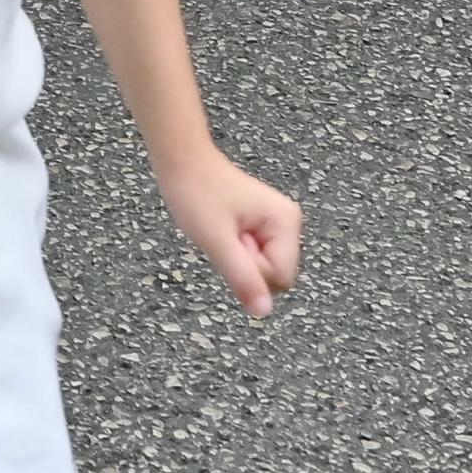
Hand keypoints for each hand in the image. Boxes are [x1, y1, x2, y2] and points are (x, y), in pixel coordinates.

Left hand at [157, 149, 304, 316]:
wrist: (182, 161)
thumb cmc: (196, 192)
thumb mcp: (216, 241)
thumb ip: (242, 277)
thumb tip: (263, 312)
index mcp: (287, 223)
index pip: (280, 279)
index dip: (250, 271)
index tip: (230, 242)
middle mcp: (289, 223)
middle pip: (274, 276)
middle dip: (245, 264)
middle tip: (224, 236)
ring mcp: (277, 224)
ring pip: (262, 268)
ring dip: (237, 258)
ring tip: (221, 231)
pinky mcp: (263, 226)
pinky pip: (253, 257)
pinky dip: (234, 251)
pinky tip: (223, 231)